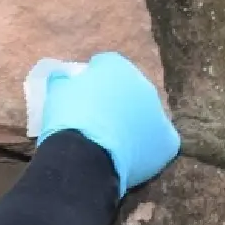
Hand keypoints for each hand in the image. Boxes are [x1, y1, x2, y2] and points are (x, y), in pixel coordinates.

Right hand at [36, 52, 179, 198]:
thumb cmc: (68, 119)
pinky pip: (158, 142)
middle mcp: (143, 84)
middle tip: (99, 120)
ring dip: (133, 125)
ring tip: (113, 143)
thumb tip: (63, 77)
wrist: (84, 154)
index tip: (83, 95)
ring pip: (145, 116)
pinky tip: (131, 158)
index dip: (94, 80)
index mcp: (116, 66)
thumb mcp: (57, 91)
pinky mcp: (167, 140)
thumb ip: (64, 80)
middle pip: (130, 90)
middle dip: (118, 101)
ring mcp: (158, 112)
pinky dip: (147, 149)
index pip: (106, 65)